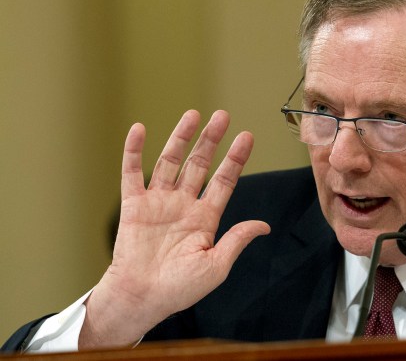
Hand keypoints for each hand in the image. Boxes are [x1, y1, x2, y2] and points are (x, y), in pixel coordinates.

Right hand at [80, 110, 270, 348]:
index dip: (235, 159)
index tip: (246, 137)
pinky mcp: (133, 206)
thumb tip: (264, 225)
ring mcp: (158, 202)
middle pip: (200, 164)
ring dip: (180, 138)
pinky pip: (132, 174)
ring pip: (170, 162)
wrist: (142, 299)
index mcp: (205, 218)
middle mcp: (183, 204)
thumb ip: (237, 240)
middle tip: (222, 115)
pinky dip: (134, 151)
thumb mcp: (216, 265)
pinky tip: (139, 129)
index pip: (224, 181)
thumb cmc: (179, 289)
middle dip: (211, 140)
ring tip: (193, 115)